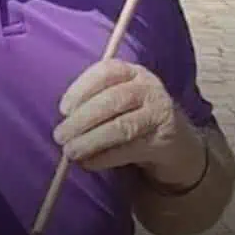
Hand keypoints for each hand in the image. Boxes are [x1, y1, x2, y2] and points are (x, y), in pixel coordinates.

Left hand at [53, 59, 205, 187]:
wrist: (173, 139)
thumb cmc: (133, 115)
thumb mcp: (117, 101)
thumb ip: (93, 105)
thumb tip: (64, 125)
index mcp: (132, 72)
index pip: (106, 71)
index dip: (81, 88)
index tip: (63, 109)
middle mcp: (148, 87)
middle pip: (113, 100)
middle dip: (82, 119)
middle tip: (60, 136)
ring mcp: (159, 112)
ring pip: (122, 126)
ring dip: (92, 141)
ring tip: (71, 152)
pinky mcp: (164, 138)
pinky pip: (130, 149)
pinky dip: (105, 157)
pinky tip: (89, 163)